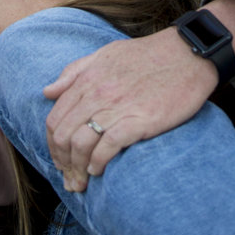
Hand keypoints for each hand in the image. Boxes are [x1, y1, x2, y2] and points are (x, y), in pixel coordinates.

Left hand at [44, 26, 216, 189]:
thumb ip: (74, 72)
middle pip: (64, 136)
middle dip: (62, 162)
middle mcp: (97, 93)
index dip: (52, 145)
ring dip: (77, 168)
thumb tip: (47, 92)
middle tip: (70, 178)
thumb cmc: (147, 55)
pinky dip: (98, 163)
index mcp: (87, 79)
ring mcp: (117, 107)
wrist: (187, 54)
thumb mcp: (105, 54)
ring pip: (81, 144)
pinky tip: (99, 170)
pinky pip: (108, 147)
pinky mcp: (139, 120)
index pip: (55, 119)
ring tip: (83, 181)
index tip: (60, 160)